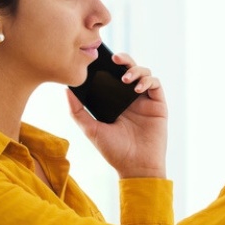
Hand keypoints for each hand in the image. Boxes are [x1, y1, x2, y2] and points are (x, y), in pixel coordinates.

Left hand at [66, 52, 167, 178]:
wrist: (136, 167)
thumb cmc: (114, 151)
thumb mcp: (91, 130)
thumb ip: (77, 111)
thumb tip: (66, 90)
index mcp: (114, 101)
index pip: (111, 75)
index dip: (107, 64)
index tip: (98, 57)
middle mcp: (130, 97)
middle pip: (128, 69)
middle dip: (123, 59)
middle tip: (114, 58)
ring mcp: (145, 100)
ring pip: (143, 72)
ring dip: (135, 70)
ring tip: (125, 79)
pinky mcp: (158, 104)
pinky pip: (155, 84)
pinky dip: (147, 80)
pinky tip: (137, 88)